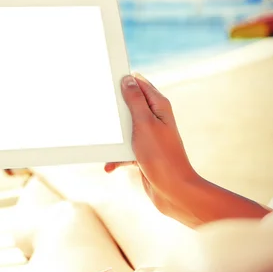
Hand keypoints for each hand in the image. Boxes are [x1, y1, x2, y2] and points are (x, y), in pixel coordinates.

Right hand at [105, 74, 203, 222]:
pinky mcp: (143, 152)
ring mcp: (149, 136)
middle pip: (129, 105)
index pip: (139, 84)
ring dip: (114, 137)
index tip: (106, 82)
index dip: (123, 81)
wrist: (172, 191)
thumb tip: (128, 80)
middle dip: (114, 111)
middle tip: (100, 112)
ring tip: (105, 142)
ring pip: (124, 128)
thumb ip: (135, 100)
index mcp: (158, 106)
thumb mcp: (144, 123)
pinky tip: (110, 165)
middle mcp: (155, 118)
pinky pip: (125, 149)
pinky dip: (117, 156)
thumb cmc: (161, 156)